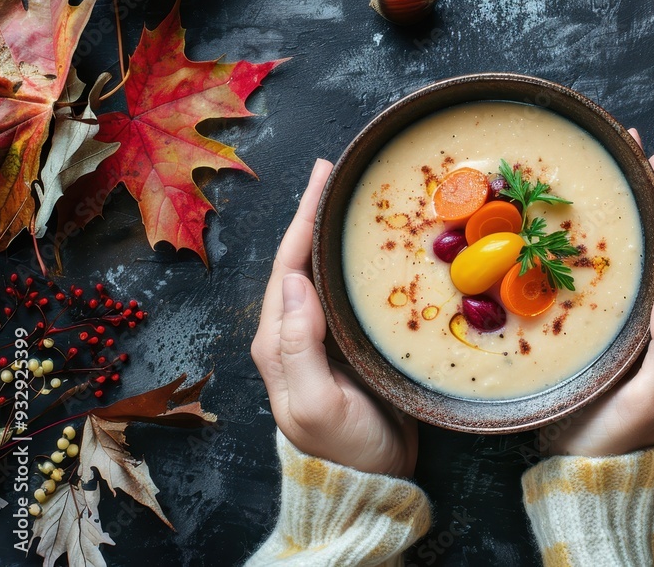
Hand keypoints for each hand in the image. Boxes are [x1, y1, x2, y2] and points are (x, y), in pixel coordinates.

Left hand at [251, 159, 418, 477]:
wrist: (374, 481)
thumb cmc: (345, 448)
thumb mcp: (316, 403)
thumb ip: (299, 345)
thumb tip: (295, 278)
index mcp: (279, 341)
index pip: (288, 264)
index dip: (305, 216)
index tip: (325, 175)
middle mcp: (294, 332)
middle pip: (302, 259)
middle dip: (317, 213)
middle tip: (340, 172)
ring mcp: (321, 337)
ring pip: (324, 271)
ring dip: (335, 232)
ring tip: (355, 197)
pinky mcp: (348, 343)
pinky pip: (347, 290)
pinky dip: (355, 260)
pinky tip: (373, 246)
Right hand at [543, 130, 653, 456]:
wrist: (592, 480)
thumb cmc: (619, 443)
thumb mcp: (650, 397)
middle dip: (652, 195)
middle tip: (629, 151)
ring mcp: (644, 329)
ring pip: (644, 258)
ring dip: (633, 214)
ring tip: (613, 177)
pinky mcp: (619, 338)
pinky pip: (621, 279)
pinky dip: (610, 246)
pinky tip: (586, 234)